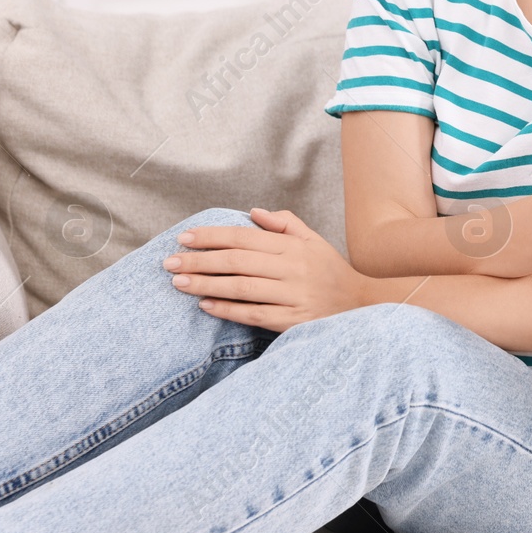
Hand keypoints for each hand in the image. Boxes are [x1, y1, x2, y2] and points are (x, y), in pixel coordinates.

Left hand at [163, 208, 367, 331]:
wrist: (362, 306)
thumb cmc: (331, 272)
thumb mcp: (313, 241)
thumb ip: (285, 223)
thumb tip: (252, 212)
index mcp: (294, 247)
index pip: (244, 237)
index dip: (212, 236)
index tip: (184, 238)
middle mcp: (292, 268)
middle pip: (237, 261)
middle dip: (200, 260)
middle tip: (169, 262)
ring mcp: (293, 295)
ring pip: (241, 287)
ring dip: (206, 284)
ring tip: (178, 283)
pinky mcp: (293, 320)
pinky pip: (254, 314)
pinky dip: (227, 310)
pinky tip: (204, 305)